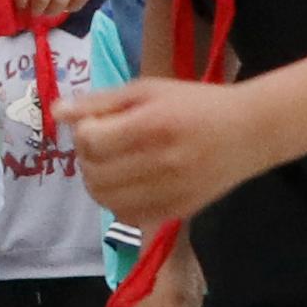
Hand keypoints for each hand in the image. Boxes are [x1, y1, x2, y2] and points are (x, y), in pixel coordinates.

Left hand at [70, 76, 277, 229]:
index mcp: (153, 125)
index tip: (97, 123)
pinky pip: (126, 216)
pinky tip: (128, 182)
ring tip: (112, 163)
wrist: (250, 131)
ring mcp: (170, 193)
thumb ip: (100, 102)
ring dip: (97, 181)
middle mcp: (161, 163)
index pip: (90, 141)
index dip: (83, 132)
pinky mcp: (176, 212)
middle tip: (102, 143)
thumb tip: (56, 112)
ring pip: (105, 200)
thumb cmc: (196, 103)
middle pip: (93, 173)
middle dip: (87, 157)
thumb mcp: (148, 90)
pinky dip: (117, 201)